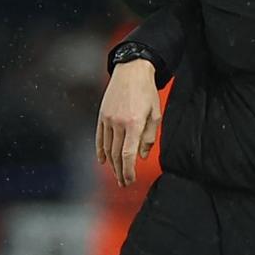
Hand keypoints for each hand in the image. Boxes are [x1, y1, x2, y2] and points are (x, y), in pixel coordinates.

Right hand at [96, 59, 160, 186]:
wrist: (132, 70)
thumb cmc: (147, 91)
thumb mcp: (155, 113)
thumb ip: (149, 137)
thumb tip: (142, 156)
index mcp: (134, 123)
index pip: (128, 154)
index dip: (128, 170)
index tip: (129, 180)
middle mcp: (118, 123)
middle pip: (116, 155)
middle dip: (120, 171)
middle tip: (124, 183)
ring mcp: (108, 119)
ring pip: (107, 148)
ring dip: (111, 164)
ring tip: (117, 174)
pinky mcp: (102, 115)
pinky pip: (99, 138)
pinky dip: (100, 151)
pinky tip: (103, 161)